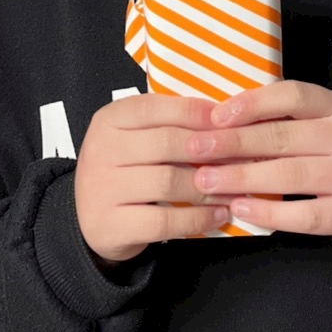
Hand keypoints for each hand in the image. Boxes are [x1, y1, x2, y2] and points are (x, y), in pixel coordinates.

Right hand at [75, 94, 233, 264]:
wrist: (91, 218)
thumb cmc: (126, 171)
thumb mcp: (138, 138)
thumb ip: (170, 125)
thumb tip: (223, 118)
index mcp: (110, 119)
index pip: (157, 107)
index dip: (196, 113)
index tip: (229, 122)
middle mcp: (101, 149)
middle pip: (166, 143)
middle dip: (209, 150)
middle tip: (241, 158)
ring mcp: (101, 188)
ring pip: (168, 182)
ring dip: (209, 187)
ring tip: (234, 190)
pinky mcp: (109, 224)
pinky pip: (163, 221)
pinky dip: (196, 219)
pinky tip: (217, 215)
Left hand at [185, 81, 331, 260]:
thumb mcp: (328, 126)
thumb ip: (289, 121)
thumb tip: (222, 120)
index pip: (293, 95)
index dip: (252, 103)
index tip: (216, 115)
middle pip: (283, 136)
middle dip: (233, 143)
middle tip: (195, 149)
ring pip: (289, 175)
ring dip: (241, 178)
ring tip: (206, 181)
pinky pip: (304, 214)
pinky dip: (268, 213)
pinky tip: (240, 210)